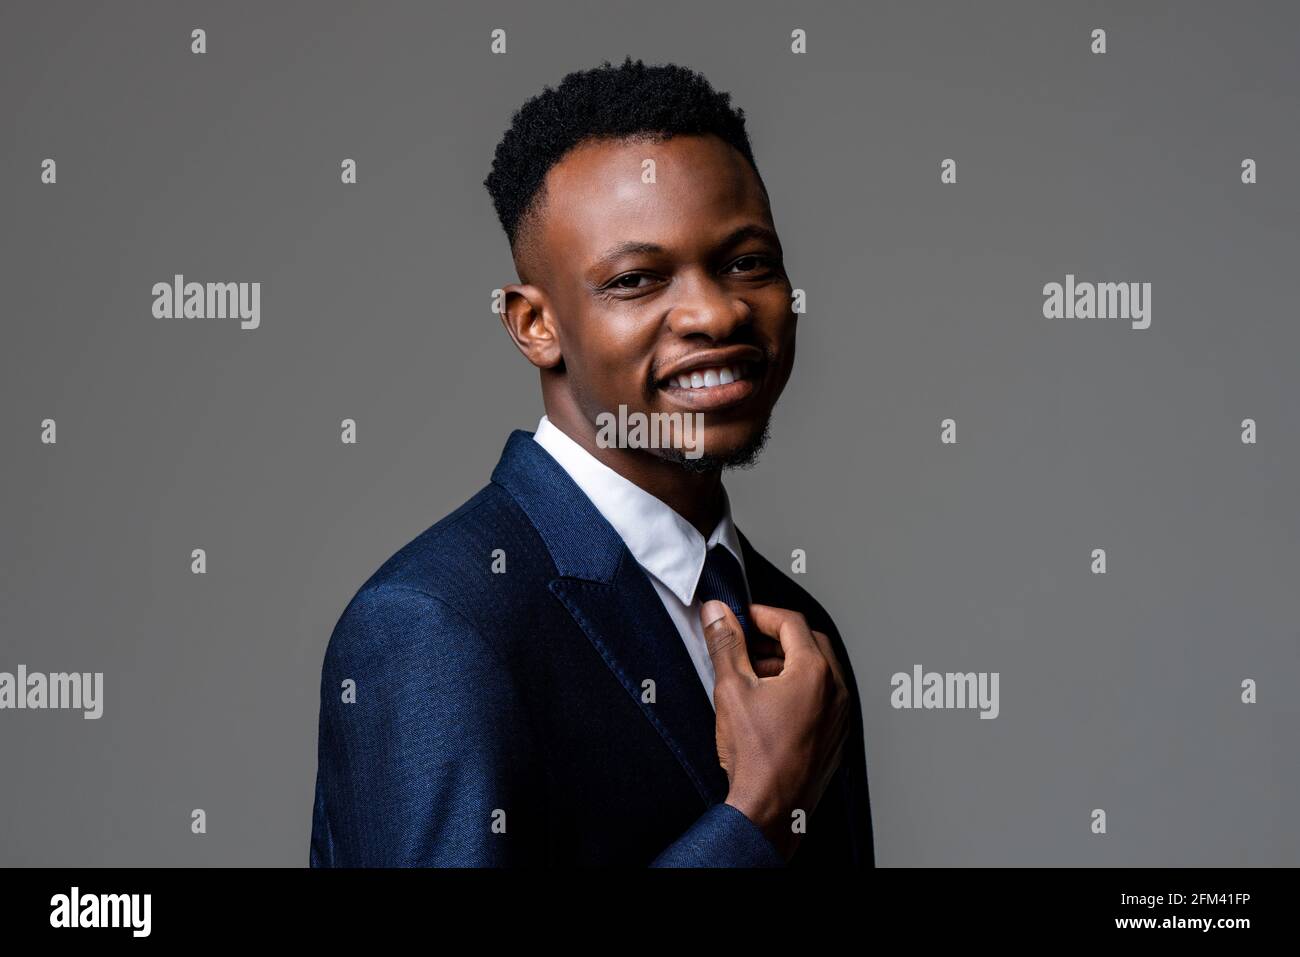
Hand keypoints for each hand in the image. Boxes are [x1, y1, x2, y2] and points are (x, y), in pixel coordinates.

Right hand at [700, 599, 849, 860]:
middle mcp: (836, 690)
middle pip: (810, 642)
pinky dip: (801, 687)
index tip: (742, 618)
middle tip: (749, 641)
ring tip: (755, 673)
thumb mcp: (732, 689)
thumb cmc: (756, 756)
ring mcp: (840, 714)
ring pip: (820, 669)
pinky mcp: (837, 734)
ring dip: (789, 661)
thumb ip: (726, 644)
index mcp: (814, 672)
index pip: (792, 622)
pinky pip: (824, 696)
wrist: (770, 809)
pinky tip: (772, 702)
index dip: (763, 615)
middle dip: (777, 636)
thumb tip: (718, 614)